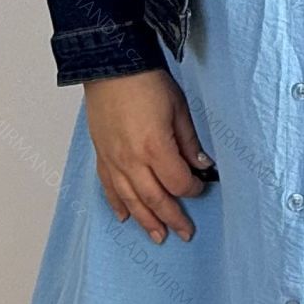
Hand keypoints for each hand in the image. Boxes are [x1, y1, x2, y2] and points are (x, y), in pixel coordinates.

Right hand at [83, 69, 215, 244]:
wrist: (112, 67)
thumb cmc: (147, 83)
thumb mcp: (178, 108)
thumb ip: (189, 142)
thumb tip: (202, 165)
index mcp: (155, 147)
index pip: (178, 183)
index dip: (192, 189)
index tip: (200, 187)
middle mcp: (132, 161)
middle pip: (155, 199)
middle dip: (172, 218)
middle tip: (185, 233)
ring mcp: (114, 160)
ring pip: (131, 200)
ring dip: (146, 221)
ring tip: (158, 236)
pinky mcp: (102, 155)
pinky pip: (108, 187)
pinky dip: (117, 204)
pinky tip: (125, 217)